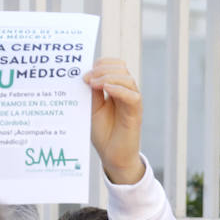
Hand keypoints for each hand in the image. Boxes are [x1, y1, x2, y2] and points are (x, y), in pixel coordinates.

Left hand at [83, 58, 143, 184]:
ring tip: (93, 84)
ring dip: (108, 77)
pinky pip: (133, 96)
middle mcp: (126, 92)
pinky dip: (119, 89)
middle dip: (102, 69)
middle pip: (121, 68)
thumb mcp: (92, 108)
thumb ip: (92, 92)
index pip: (114, 66)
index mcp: (116, 88)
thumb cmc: (103, 133)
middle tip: (87, 78)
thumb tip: (87, 75)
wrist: (112, 155)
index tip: (84, 74)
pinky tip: (106, 89)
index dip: (101, 64)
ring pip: (127, 79)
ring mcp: (132, 102)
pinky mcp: (135, 113)